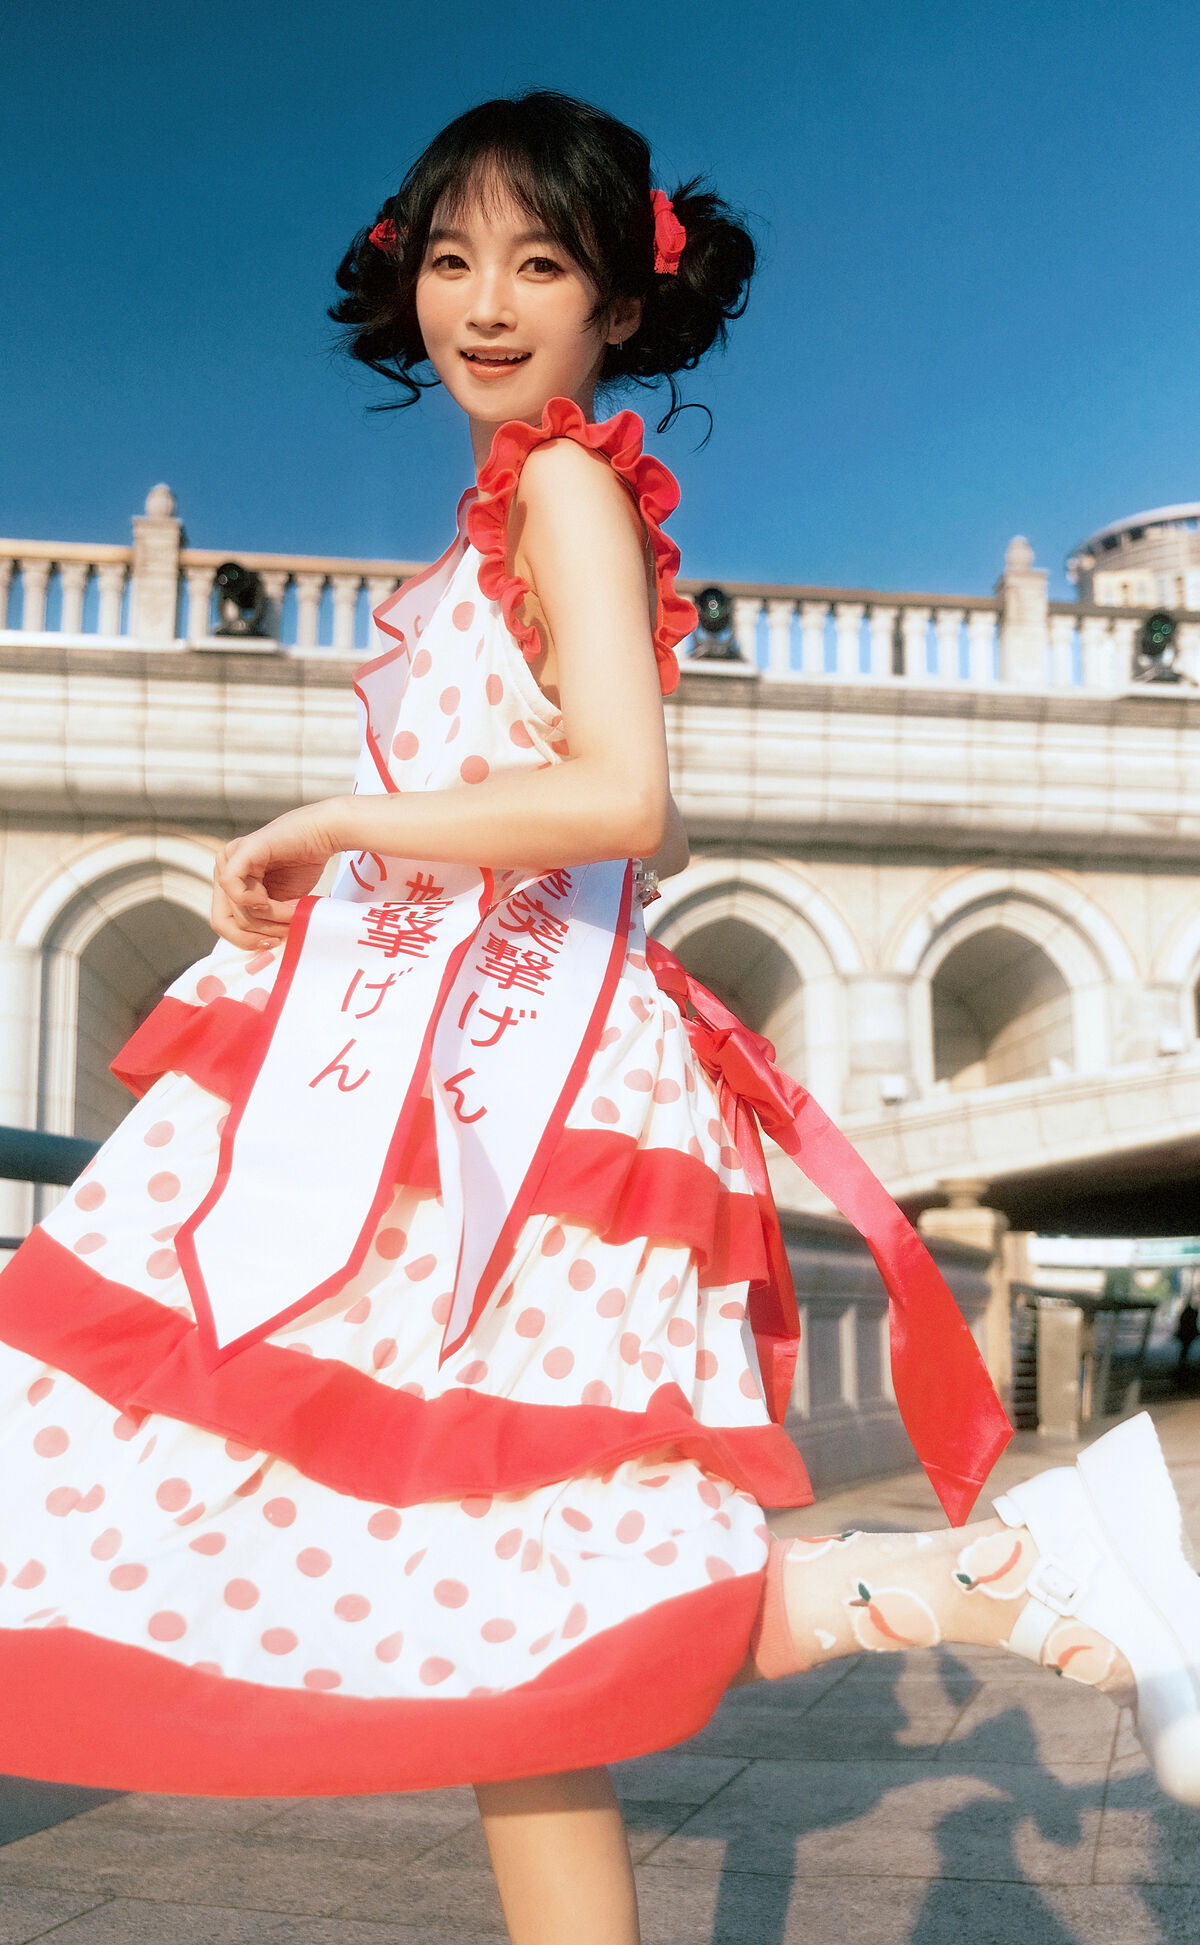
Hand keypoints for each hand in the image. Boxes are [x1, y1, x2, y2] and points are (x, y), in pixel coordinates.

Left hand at [211, 798, 347, 949]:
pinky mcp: (241, 851)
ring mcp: (228, 859)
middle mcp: (222, 870)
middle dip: (256, 934)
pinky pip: (234, 887)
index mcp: (228, 884)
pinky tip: (275, 899)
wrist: (323, 835)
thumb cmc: (303, 865)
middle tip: (283, 933)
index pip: (223, 923)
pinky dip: (257, 902)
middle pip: (223, 921)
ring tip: (293, 911)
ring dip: (269, 917)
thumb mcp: (279, 904)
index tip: (273, 944)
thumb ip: (263, 921)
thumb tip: (257, 952)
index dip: (246, 941)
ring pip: (236, 909)